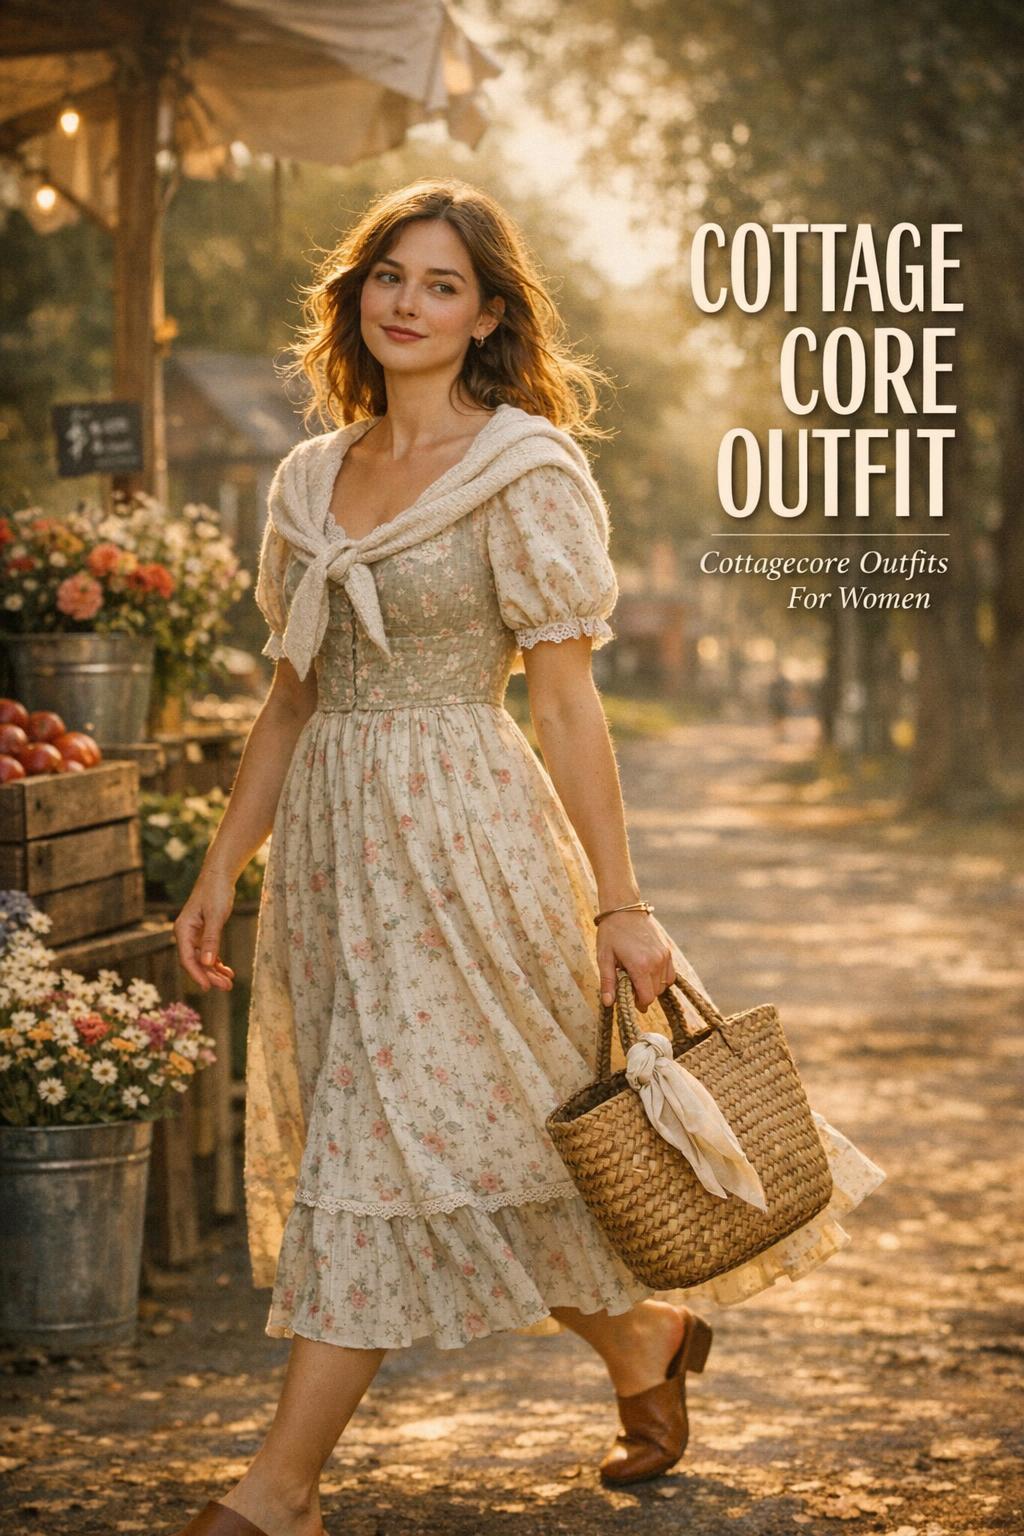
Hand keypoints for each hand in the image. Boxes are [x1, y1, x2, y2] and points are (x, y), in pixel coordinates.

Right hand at [173, 871, 237, 991]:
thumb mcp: (215, 916)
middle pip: (195, 962)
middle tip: (227, 987)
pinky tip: (227, 970)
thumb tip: (207, 963)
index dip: (198, 974)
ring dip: (215, 971)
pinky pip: (208, 952)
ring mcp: (194, 934)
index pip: (187, 958)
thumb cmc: (216, 892)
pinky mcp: (204, 932)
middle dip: (210, 976)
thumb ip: (211, 939)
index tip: (209, 987)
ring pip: (203, 959)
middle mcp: (186, 934)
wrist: (219, 876)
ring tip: (229, 983)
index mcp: (183, 930)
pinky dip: (217, 962)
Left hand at [596, 911, 675, 1012]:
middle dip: (643, 994)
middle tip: (629, 983)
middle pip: (656, 993)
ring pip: (664, 985)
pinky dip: (661, 978)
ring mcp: (664, 956)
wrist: (624, 910)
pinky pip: (670, 975)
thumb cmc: (611, 933)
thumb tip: (609, 1003)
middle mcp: (656, 962)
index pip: (647, 998)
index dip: (638, 1003)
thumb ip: (608, 982)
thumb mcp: (604, 958)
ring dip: (652, 986)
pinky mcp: (668, 951)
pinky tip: (647, 971)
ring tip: (637, 975)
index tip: (629, 998)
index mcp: (640, 965)